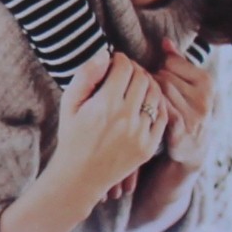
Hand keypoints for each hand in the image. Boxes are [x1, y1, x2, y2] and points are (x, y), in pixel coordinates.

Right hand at [50, 51, 166, 196]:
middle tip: (126, 72)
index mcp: (105, 104)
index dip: (119, 59)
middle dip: (135, 69)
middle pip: (142, 77)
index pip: (124, 67)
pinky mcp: (148, 147)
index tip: (114, 62)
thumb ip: (86, 75)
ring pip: (156, 95)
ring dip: (148, 84)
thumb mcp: (69, 104)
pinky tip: (145, 103)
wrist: (79, 177)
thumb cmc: (72, 137)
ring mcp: (140, 133)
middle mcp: (126, 118)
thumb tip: (105, 54)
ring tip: (136, 85)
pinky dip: (156, 105)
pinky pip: (162, 116)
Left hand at [149, 55, 213, 172]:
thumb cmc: (187, 108)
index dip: (160, 68)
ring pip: (159, 93)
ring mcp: (193, 116)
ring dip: (148, 95)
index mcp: (206, 82)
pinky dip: (150, 108)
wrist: (193, 147)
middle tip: (146, 90)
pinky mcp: (180, 131)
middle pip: (163, 77)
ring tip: (144, 99)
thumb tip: (165, 41)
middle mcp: (203, 98)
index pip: (171, 62)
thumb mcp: (189, 84)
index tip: (156, 77)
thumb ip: (177, 62)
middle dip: (152, 82)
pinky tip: (145, 111)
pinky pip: (158, 110)